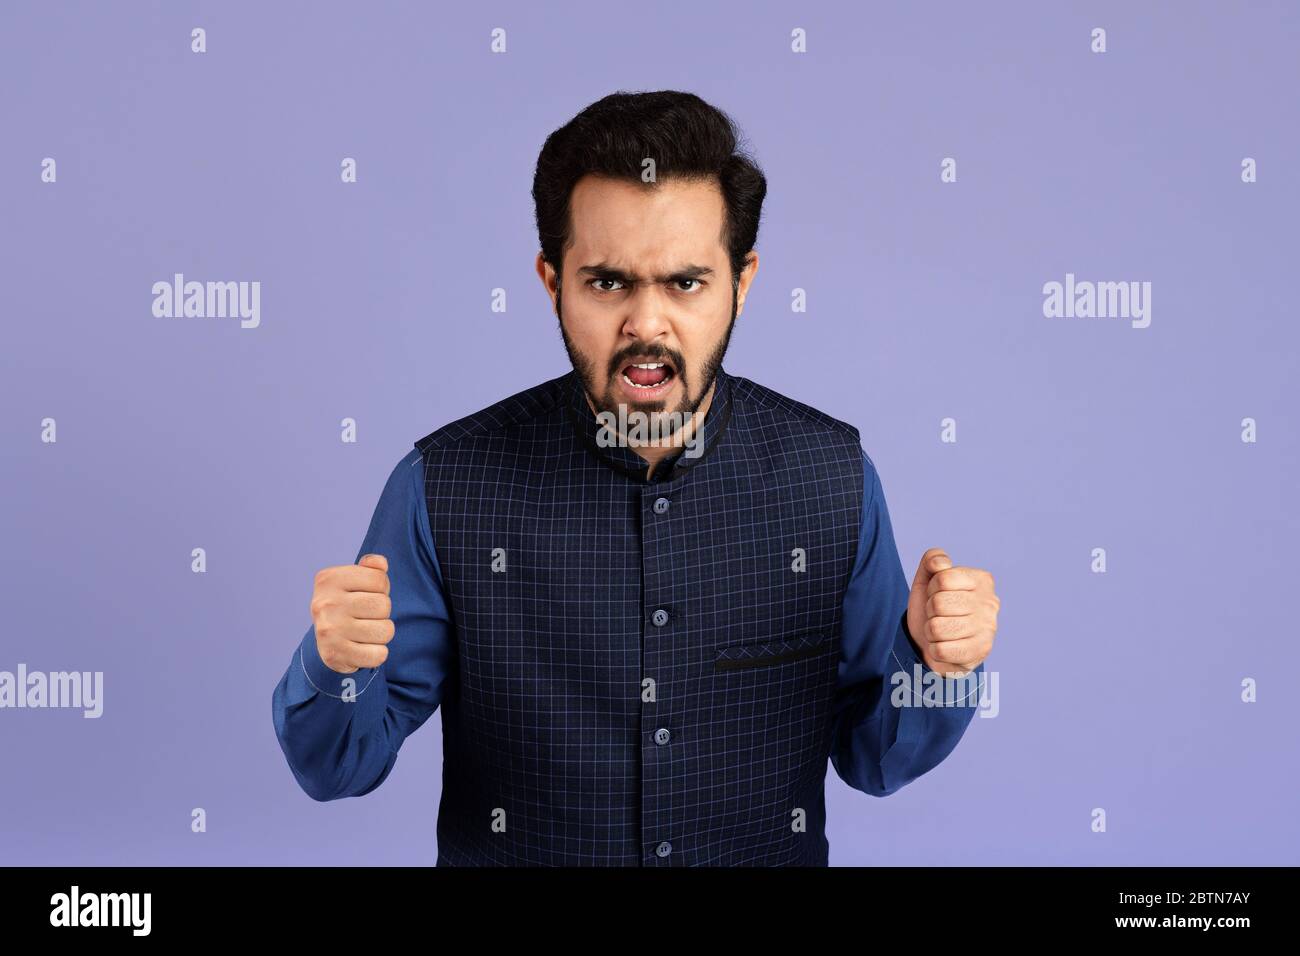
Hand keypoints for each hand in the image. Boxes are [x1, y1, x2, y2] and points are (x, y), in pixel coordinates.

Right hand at [309, 553, 394, 673]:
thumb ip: (370, 568)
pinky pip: (379, 655)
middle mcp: (325, 603)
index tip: (367, 595)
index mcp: (329, 579)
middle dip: (382, 612)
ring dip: (382, 633)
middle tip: (367, 616)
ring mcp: (329, 630)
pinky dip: (378, 654)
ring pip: (385, 631)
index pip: (380, 580)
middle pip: (383, 605)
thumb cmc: (347, 604)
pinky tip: (364, 649)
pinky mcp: (335, 655)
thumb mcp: (354, 580)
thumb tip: (381, 563)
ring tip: (366, 632)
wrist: (327, 641)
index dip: (381, 589)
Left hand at [905, 548, 997, 677]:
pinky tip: (944, 646)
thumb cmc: (932, 607)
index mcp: (981, 580)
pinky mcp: (981, 653)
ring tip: (941, 630)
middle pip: (938, 604)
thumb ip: (932, 560)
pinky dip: (934, 649)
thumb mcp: (927, 578)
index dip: (932, 589)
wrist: (932, 642)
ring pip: (937, 628)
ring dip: (930, 631)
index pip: (942, 579)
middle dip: (930, 610)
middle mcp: (990, 603)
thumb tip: (941, 563)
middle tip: (938, 615)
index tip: (937, 594)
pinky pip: (941, 650)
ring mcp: (988, 630)